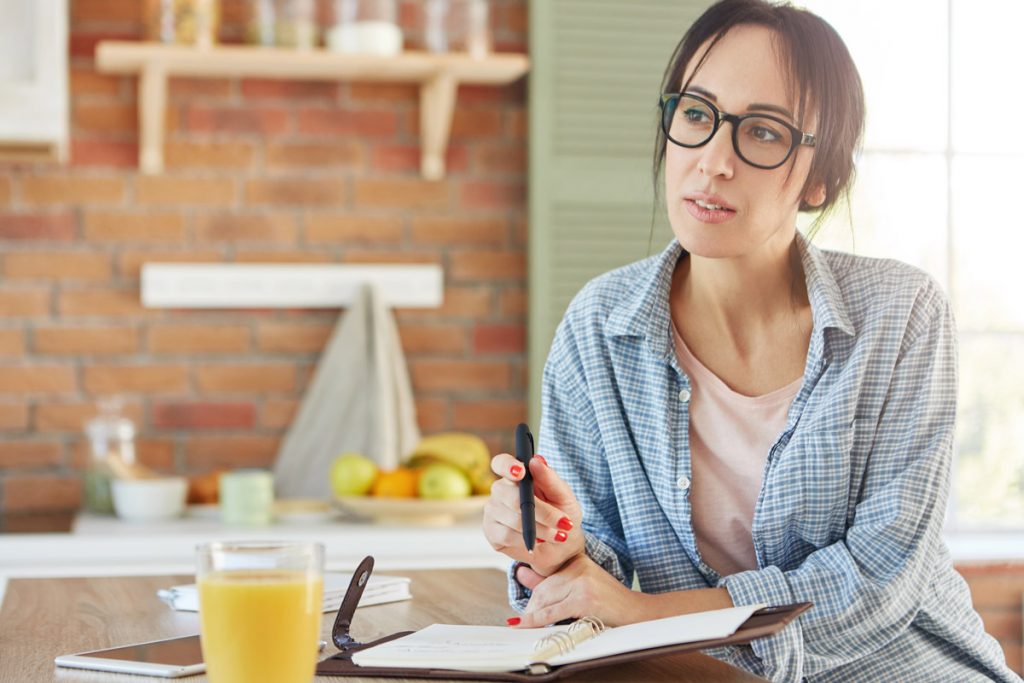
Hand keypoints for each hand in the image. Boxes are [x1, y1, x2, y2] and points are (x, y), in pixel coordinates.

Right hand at [482, 452, 583, 575]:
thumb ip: (550, 478)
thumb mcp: (564, 495)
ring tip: (557, 535)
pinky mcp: (492, 532)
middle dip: (542, 512)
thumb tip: (536, 460)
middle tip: (564, 522)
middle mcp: (501, 491)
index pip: (501, 463)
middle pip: (510, 495)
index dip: (507, 466)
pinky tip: (539, 541)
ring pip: (512, 519)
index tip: (521, 472)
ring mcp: (493, 511)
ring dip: (540, 529)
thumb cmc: (562, 513)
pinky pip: (507, 535)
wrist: (562, 545)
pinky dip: (528, 539)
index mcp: (517, 475)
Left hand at [512, 555, 653, 627]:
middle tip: (523, 622)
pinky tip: (524, 624)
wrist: (636, 613)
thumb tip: (521, 574)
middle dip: (531, 608)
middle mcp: (579, 568)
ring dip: (532, 615)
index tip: (526, 608)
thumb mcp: (581, 585)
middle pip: (543, 589)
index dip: (533, 596)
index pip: (546, 579)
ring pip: (545, 600)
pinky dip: (534, 620)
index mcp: (578, 561)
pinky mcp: (583, 599)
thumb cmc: (610, 602)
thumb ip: (553, 580)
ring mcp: (582, 583)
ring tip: (525, 626)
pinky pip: (552, 612)